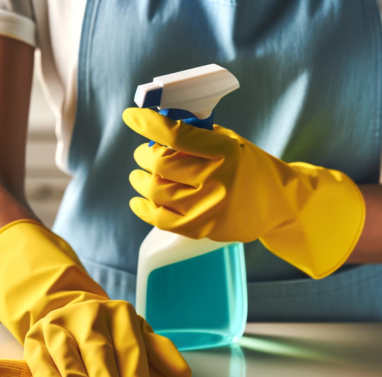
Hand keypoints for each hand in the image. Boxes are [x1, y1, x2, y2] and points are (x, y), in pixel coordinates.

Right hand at [0, 220, 190, 376]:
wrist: (71, 313)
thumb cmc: (110, 332)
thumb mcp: (136, 334)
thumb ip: (159, 351)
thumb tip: (184, 374)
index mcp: (119, 312)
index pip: (130, 346)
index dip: (135, 376)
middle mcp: (89, 313)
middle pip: (99, 349)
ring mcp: (59, 323)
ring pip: (69, 353)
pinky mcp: (36, 336)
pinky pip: (40, 357)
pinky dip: (48, 376)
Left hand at [123, 108, 364, 278]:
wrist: (279, 204)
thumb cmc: (251, 168)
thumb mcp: (231, 143)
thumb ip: (198, 137)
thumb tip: (158, 132)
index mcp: (225, 151)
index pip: (176, 134)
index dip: (148, 123)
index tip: (130, 116)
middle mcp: (217, 180)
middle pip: (160, 165)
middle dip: (143, 156)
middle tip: (141, 154)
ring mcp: (209, 208)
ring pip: (156, 191)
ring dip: (140, 180)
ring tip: (139, 175)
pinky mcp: (202, 228)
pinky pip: (161, 220)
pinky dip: (143, 209)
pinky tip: (137, 201)